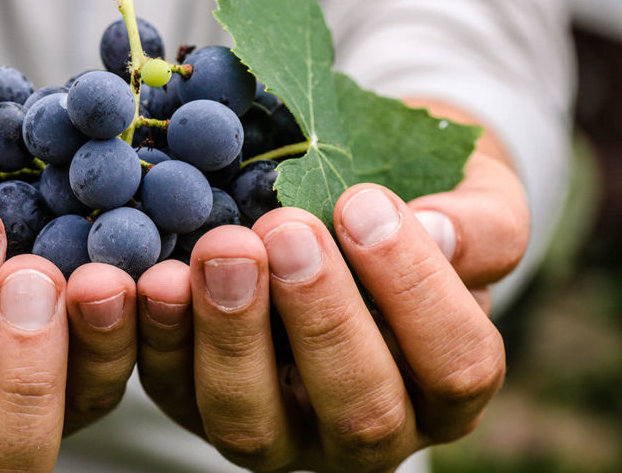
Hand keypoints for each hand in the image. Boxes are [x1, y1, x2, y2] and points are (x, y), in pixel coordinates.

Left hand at [136, 145, 525, 471]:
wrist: (346, 207)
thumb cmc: (420, 208)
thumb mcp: (475, 201)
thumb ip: (478, 225)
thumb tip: (439, 232)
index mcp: (444, 390)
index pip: (455, 367)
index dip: (416, 292)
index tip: (366, 204)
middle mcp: (366, 432)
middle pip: (358, 413)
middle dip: (320, 318)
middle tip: (286, 229)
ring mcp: (279, 431)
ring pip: (251, 423)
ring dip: (231, 335)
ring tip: (222, 248)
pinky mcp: (200, 407)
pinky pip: (173, 391)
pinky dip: (157, 337)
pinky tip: (154, 277)